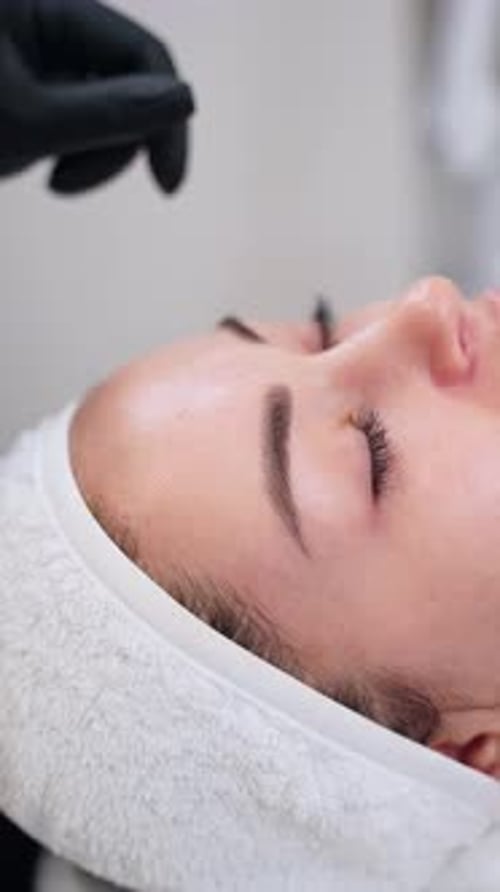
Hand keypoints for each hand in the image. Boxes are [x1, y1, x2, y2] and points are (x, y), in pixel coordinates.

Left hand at [0, 0, 194, 193]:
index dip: (164, 115)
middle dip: (114, 144)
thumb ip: (107, 112)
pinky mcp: (37, 99)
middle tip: (67, 183)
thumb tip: (187, 101)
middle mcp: (46, 26)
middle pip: (129, 87)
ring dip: (93, 158)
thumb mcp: (26, 121)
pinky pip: (83, 130)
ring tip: (51, 181)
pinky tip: (48, 176)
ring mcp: (41, 64)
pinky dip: (75, 161)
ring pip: (110, 116)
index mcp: (42, 5)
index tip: (167, 183)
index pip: (138, 50)